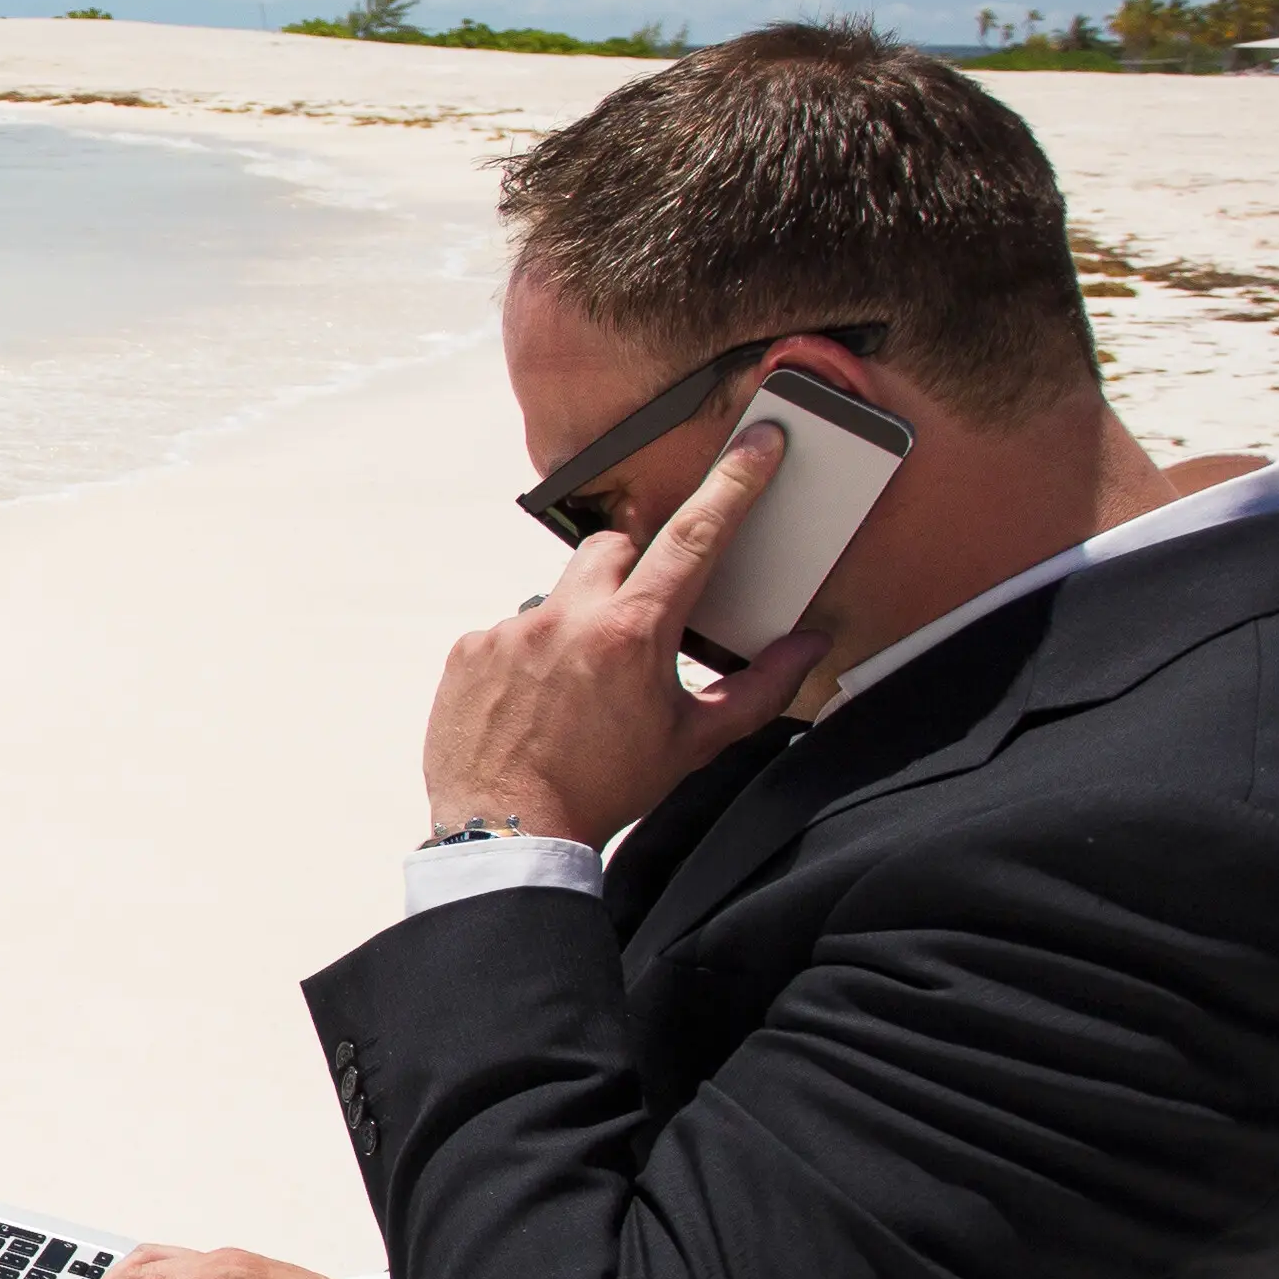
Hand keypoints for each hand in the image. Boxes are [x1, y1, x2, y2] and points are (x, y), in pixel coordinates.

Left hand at [420, 419, 829, 847]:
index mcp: (634, 632)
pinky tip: (536, 703)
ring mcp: (511, 628)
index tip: (757, 445)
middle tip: (642, 627)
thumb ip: (760, 688)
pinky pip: (511, 629)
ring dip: (580, 622)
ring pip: (561, 592)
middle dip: (637, 570)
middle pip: (616, 547)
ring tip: (579, 688)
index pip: (695, 535)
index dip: (733, 484)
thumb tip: (809, 644)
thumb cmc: (605, 789)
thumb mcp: (694, 742)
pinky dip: (531, 654)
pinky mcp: (470, 648)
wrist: (510, 833)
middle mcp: (568, 616)